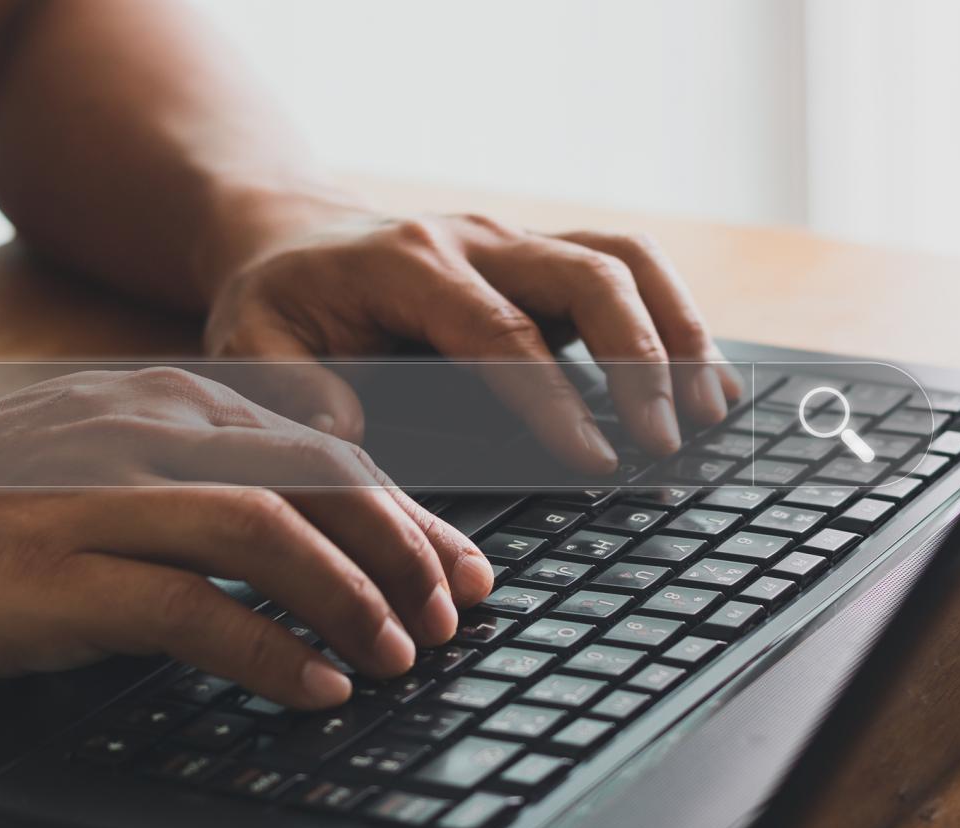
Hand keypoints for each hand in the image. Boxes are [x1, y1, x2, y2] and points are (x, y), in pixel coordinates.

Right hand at [0, 368, 491, 708]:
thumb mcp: (116, 460)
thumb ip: (209, 481)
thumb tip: (322, 540)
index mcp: (178, 406)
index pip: (328, 452)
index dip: (411, 515)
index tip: (464, 570)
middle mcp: (151, 434)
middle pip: (317, 479)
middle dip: (405, 552)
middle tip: (452, 617)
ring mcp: (101, 496)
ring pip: (265, 530)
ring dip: (351, 598)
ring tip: (400, 657)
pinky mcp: (56, 569)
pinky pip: (188, 604)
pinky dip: (268, 648)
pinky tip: (314, 685)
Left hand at [202, 211, 743, 473]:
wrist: (292, 237)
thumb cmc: (278, 301)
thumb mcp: (249, 341)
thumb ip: (287, 387)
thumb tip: (348, 433)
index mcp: (410, 264)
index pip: (500, 330)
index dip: (552, 397)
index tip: (594, 459)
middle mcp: (476, 240)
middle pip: (587, 276)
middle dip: (639, 358)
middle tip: (666, 441)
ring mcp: (516, 243)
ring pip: (624, 261)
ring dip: (678, 329)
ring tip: (710, 410)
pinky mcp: (541, 258)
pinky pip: (626, 271)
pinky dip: (674, 318)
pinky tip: (703, 380)